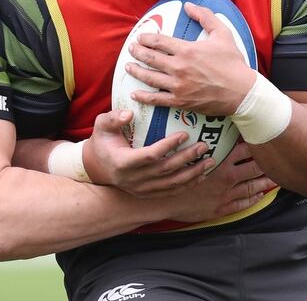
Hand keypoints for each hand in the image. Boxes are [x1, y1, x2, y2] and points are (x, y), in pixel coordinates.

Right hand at [84, 109, 214, 197]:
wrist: (96, 167)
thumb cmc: (102, 142)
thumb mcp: (101, 126)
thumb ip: (113, 118)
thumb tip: (129, 113)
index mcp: (123, 162)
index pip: (150, 155)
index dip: (168, 146)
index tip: (184, 134)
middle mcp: (133, 179)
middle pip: (166, 170)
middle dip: (187, 158)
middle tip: (204, 146)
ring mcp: (141, 189)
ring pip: (172, 184)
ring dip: (192, 173)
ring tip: (209, 161)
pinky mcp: (147, 194)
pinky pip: (170, 192)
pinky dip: (187, 185)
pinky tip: (201, 176)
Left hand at [125, 2, 254, 116]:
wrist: (242, 91)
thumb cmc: (233, 63)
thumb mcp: (222, 33)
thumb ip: (205, 16)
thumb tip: (189, 5)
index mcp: (187, 50)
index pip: (158, 41)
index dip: (146, 38)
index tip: (140, 37)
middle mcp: (179, 67)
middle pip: (150, 58)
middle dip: (137, 52)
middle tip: (131, 49)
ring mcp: (178, 86)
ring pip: (149, 77)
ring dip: (136, 71)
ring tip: (128, 66)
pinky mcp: (180, 101)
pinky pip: (157, 99)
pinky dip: (143, 96)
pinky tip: (134, 93)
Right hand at [167, 141, 278, 223]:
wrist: (165, 201)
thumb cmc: (173, 176)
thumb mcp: (184, 155)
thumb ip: (198, 144)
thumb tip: (204, 130)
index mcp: (219, 162)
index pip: (244, 150)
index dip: (255, 144)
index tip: (265, 140)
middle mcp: (227, 177)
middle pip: (253, 168)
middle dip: (267, 164)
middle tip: (278, 160)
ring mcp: (226, 194)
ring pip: (253, 187)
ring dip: (265, 182)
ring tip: (276, 178)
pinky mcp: (222, 208)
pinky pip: (243, 204)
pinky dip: (254, 199)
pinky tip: (260, 196)